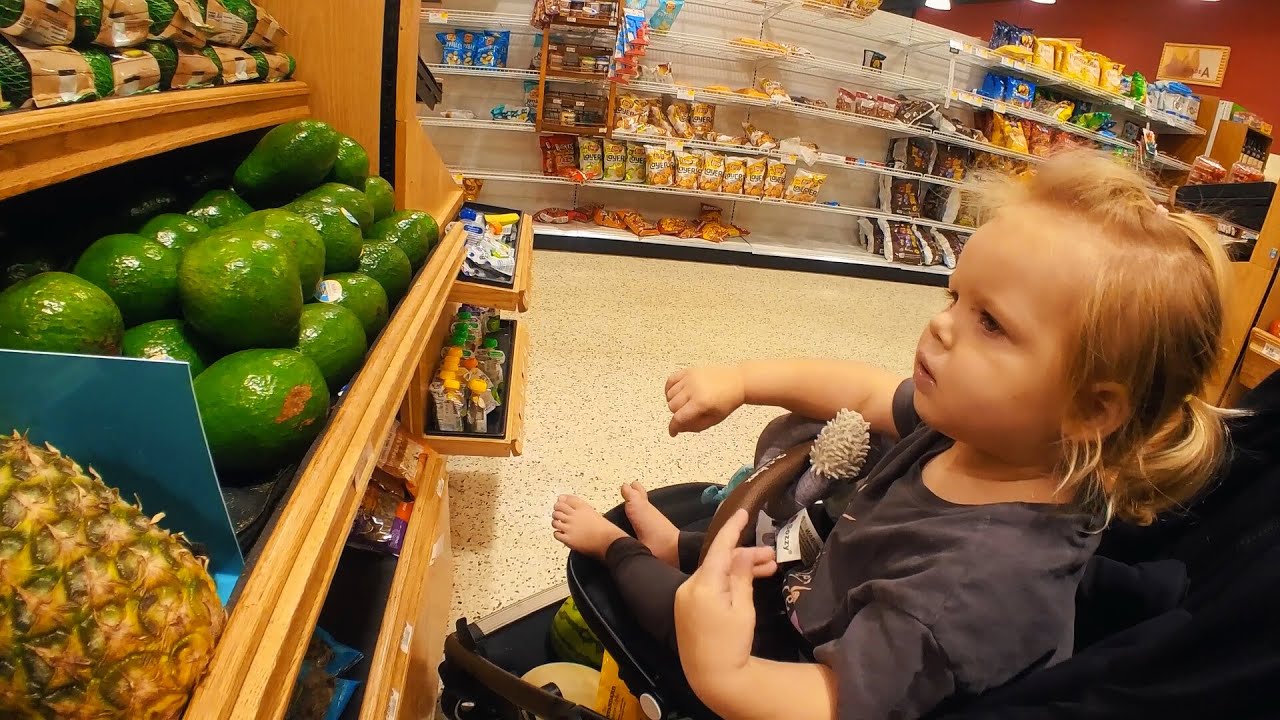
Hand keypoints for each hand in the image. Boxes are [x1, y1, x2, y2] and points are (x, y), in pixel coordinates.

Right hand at [665, 365, 745, 436]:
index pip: (679, 418)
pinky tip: (674, 393)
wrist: (737, 381)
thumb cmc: (728, 401)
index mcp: (701, 403)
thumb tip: (679, 428)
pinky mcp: (689, 371)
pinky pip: (671, 380)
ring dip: (673, 402)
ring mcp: (690, 378)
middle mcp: (693, 389)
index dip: (673, 427)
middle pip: (672, 406)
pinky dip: (669, 388)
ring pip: (670, 394)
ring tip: (684, 403)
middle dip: (677, 413)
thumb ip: (695, 426)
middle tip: (687, 413)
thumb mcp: (714, 419)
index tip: (672, 432)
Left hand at [674, 510, 762, 689]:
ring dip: (737, 569)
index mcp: (703, 584)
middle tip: (772, 557)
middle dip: (745, 556)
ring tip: (768, 568)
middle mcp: (689, 586)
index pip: (720, 547)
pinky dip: (725, 581)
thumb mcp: (743, 607)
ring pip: (715, 573)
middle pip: (719, 561)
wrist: (713, 677)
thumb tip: (743, 552)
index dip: (732, 528)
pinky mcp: (685, 607)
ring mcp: (684, 597)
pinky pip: (707, 585)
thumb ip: (741, 575)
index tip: (743, 512)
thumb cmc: (732, 644)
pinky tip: (746, 580)